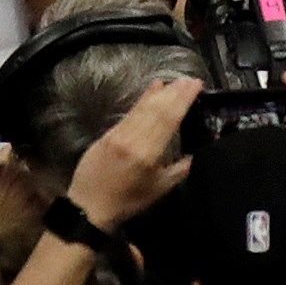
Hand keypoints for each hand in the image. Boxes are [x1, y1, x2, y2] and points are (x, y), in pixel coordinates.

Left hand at [73, 74, 200, 231]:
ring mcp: (119, 132)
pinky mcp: (108, 132)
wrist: (89, 206)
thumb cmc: (127, 201)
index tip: (196, 85)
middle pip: (157, 109)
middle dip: (175, 91)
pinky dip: (143, 98)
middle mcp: (133, 138)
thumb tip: (196, 154)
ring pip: (143, 107)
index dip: (183, 99)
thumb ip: (179, 170)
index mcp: (148, 153)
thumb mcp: (159, 190)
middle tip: (190, 79)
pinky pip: (131, 111)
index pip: (169, 119)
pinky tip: (153, 88)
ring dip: (161, 92)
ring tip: (176, 81)